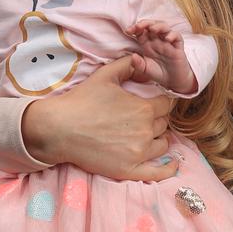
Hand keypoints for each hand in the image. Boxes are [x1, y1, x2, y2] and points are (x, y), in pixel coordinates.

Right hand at [21, 56, 177, 180]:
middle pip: (163, 124)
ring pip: (162, 144)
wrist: (59, 128)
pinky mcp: (129, 169)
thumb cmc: (81, 101)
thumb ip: (127, 65)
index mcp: (144, 108)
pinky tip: (173, 165)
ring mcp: (139, 152)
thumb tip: (141, 58)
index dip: (160, 102)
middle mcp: (145, 130)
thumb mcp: (105, 75)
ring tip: (147, 135)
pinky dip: (168, 169)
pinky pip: (157, 173)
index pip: (166, 105)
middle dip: (156, 119)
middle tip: (142, 118)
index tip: (153, 102)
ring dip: (158, 138)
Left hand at [128, 20, 196, 94]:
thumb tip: (133, 56)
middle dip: (145, 23)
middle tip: (138, 26)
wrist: (173, 81)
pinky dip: (172, 35)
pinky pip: (177, 36)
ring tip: (153, 29)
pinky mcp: (178, 47)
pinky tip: (167, 39)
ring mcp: (168, 42)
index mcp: (147, 44)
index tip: (128, 31)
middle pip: (152, 25)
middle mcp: (157, 41)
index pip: (141, 31)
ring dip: (158, 26)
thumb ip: (138, 64)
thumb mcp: (145, 70)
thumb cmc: (158, 73)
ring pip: (165, 27)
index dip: (135, 28)